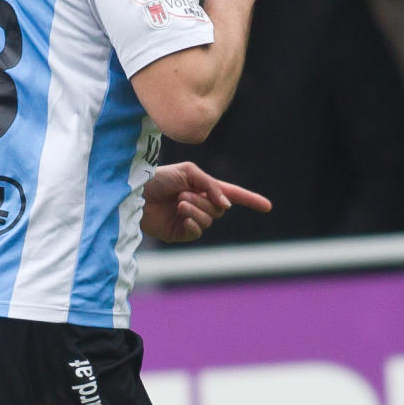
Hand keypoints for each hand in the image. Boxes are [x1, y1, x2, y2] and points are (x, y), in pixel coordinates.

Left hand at [141, 161, 270, 242]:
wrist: (136, 192)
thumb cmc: (159, 178)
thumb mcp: (189, 172)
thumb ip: (211, 185)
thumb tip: (227, 205)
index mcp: (203, 187)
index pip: (232, 194)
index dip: (249, 200)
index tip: (267, 206)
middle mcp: (199, 203)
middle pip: (220, 208)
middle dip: (206, 200)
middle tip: (184, 194)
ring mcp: (191, 219)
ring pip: (209, 219)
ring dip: (196, 208)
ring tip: (178, 202)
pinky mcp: (181, 232)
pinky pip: (198, 230)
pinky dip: (193, 220)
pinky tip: (180, 213)